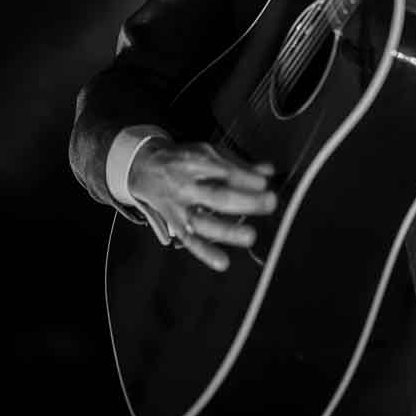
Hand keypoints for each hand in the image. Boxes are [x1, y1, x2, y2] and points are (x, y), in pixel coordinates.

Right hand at [128, 137, 276, 272]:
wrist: (146, 168)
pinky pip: (190, 240)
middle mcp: (186, 185)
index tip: (265, 183)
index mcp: (196, 162)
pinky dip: (205, 252)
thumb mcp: (210, 153)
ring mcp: (179, 206)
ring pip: (202, 221)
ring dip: (227, 231)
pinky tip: (222, 261)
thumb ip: (239, 164)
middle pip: (216, 196)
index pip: (224, 171)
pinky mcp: (174, 223)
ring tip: (250, 236)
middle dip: (245, 201)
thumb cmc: (184, 160)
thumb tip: (268, 171)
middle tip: (270, 202)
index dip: (245, 178)